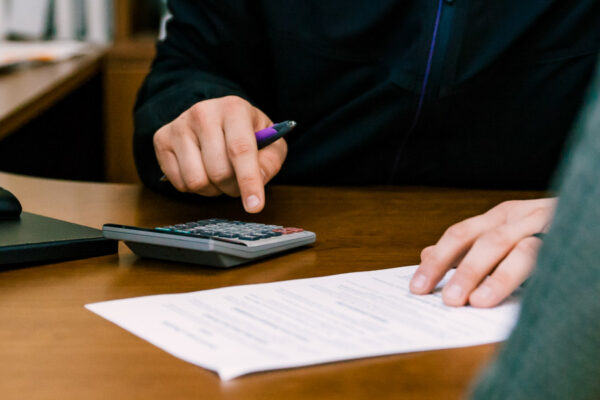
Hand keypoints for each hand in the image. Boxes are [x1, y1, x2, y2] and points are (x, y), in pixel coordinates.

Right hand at [153, 96, 286, 212]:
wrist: (216, 117)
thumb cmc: (247, 133)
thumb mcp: (271, 144)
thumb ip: (269, 163)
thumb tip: (256, 180)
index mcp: (234, 108)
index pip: (240, 149)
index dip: (248, 181)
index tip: (255, 206)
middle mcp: (203, 113)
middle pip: (218, 171)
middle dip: (232, 187)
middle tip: (237, 180)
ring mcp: (179, 126)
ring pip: (196, 181)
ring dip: (213, 190)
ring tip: (218, 175)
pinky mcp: (161, 140)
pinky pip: (180, 183)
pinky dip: (195, 188)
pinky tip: (201, 170)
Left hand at [410, 198, 556, 306]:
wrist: (587, 216)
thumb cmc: (544, 232)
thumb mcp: (502, 234)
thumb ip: (469, 246)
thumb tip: (426, 252)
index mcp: (500, 215)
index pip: (460, 234)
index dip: (437, 261)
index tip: (417, 287)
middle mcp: (522, 216)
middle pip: (484, 240)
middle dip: (462, 271)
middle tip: (446, 300)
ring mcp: (549, 226)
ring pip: (520, 249)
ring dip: (496, 278)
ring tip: (476, 302)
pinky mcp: (570, 241)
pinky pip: (552, 258)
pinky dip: (534, 278)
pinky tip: (522, 297)